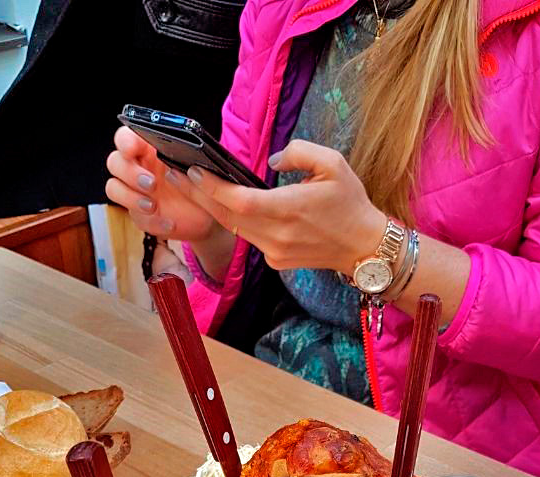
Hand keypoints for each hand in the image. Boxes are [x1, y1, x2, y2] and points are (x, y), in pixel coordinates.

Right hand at [105, 127, 216, 242]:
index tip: (132, 149)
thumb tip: (183, 158)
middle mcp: (138, 167)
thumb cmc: (200, 184)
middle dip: (130, 173)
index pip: (125, 138)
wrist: (206, 214)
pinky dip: (151, 222)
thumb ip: (185, 160)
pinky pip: (134, 217)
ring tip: (154, 206)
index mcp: (148, 148)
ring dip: (131, 197)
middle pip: (114, 162)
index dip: (125, 141)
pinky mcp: (139, 213)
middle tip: (152, 184)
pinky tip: (169, 223)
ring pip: (113, 187)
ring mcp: (135, 191)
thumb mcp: (198, 169)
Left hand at [181, 139, 385, 274]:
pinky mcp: (276, 260)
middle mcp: (278, 235)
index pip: (239, 201)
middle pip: (227, 217)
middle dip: (198, 195)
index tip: (191, 170)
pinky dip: (233, 221)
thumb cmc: (351, 203)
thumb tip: (274, 160)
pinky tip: (221, 205)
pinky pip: (249, 238)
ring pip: (234, 229)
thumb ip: (300, 152)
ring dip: (211, 208)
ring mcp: (275, 252)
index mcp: (290, 210)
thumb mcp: (333, 164)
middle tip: (174, 173)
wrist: (365, 247)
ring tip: (190, 186)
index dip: (211, 188)